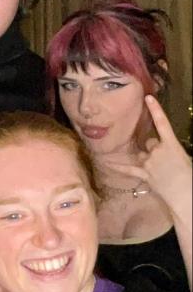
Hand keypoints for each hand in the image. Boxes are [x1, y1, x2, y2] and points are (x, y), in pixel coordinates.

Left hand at [104, 95, 191, 215]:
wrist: (185, 194)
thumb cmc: (189, 176)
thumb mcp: (184, 157)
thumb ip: (172, 150)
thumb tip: (166, 150)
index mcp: (171, 144)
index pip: (162, 123)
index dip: (155, 109)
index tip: (148, 98)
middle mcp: (157, 151)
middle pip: (150, 143)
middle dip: (154, 148)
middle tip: (166, 162)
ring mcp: (149, 163)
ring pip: (142, 154)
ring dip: (147, 158)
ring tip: (159, 170)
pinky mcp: (144, 175)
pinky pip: (128, 169)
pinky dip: (118, 166)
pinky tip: (106, 163)